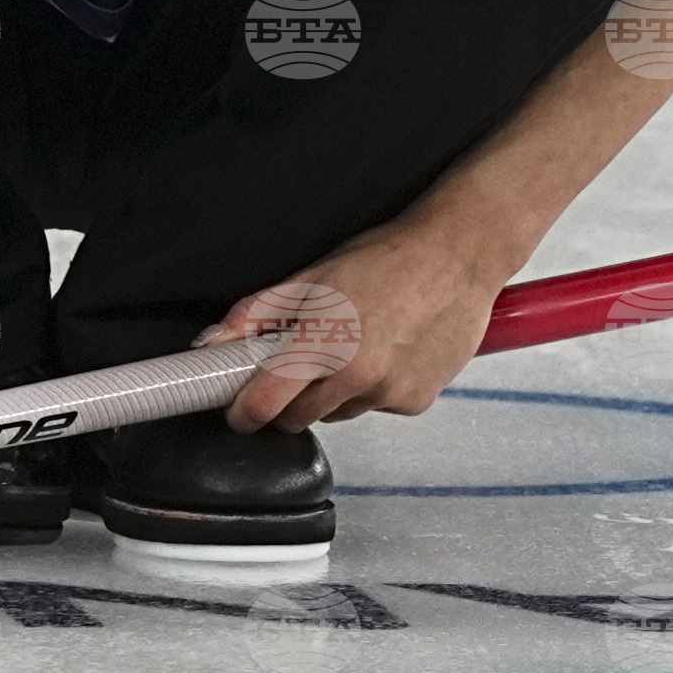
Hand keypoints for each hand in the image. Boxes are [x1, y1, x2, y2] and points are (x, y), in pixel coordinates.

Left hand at [204, 215, 506, 429]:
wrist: (457, 255)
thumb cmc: (387, 257)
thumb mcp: (314, 275)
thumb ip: (259, 312)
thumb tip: (214, 340)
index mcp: (323, 340)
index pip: (265, 403)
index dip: (244, 412)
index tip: (239, 411)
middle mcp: (355, 375)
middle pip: (299, 417)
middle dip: (290, 400)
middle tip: (302, 363)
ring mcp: (388, 393)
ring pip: (339, 413)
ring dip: (336, 392)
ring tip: (356, 345)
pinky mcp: (415, 402)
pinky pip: (377, 407)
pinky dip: (375, 390)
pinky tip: (389, 351)